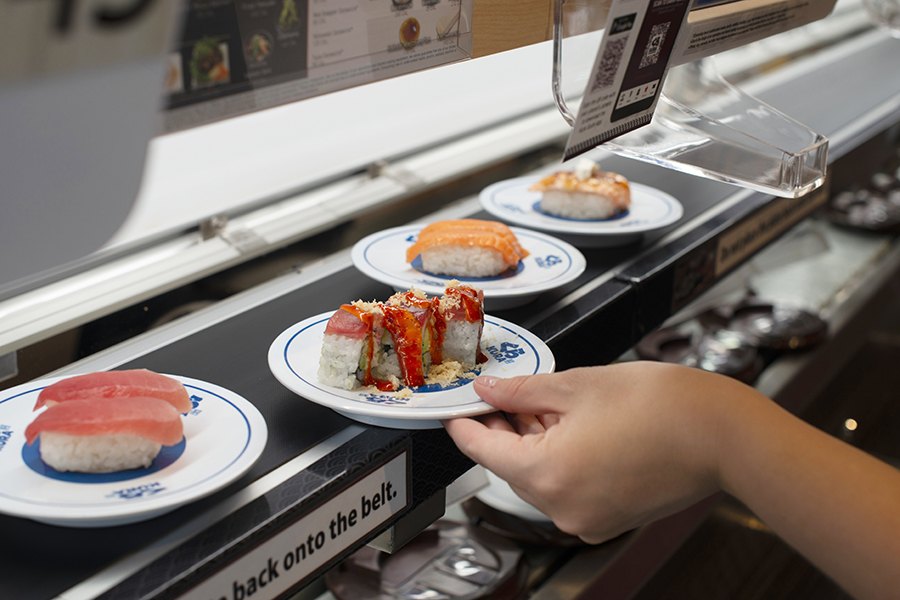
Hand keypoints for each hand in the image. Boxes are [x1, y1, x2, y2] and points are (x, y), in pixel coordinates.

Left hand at [444, 362, 763, 542]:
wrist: (721, 434)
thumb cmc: (661, 405)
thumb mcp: (576, 385)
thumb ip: (521, 391)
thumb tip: (488, 391)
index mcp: (548, 474)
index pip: (482, 451)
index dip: (464, 426)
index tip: (455, 411)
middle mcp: (562, 508)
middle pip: (511, 467)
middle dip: (504, 430)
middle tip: (505, 395)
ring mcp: (587, 520)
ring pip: (538, 478)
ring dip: (533, 444)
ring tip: (546, 404)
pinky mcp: (608, 519)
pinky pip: (566, 490)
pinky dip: (559, 461)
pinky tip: (570, 428)